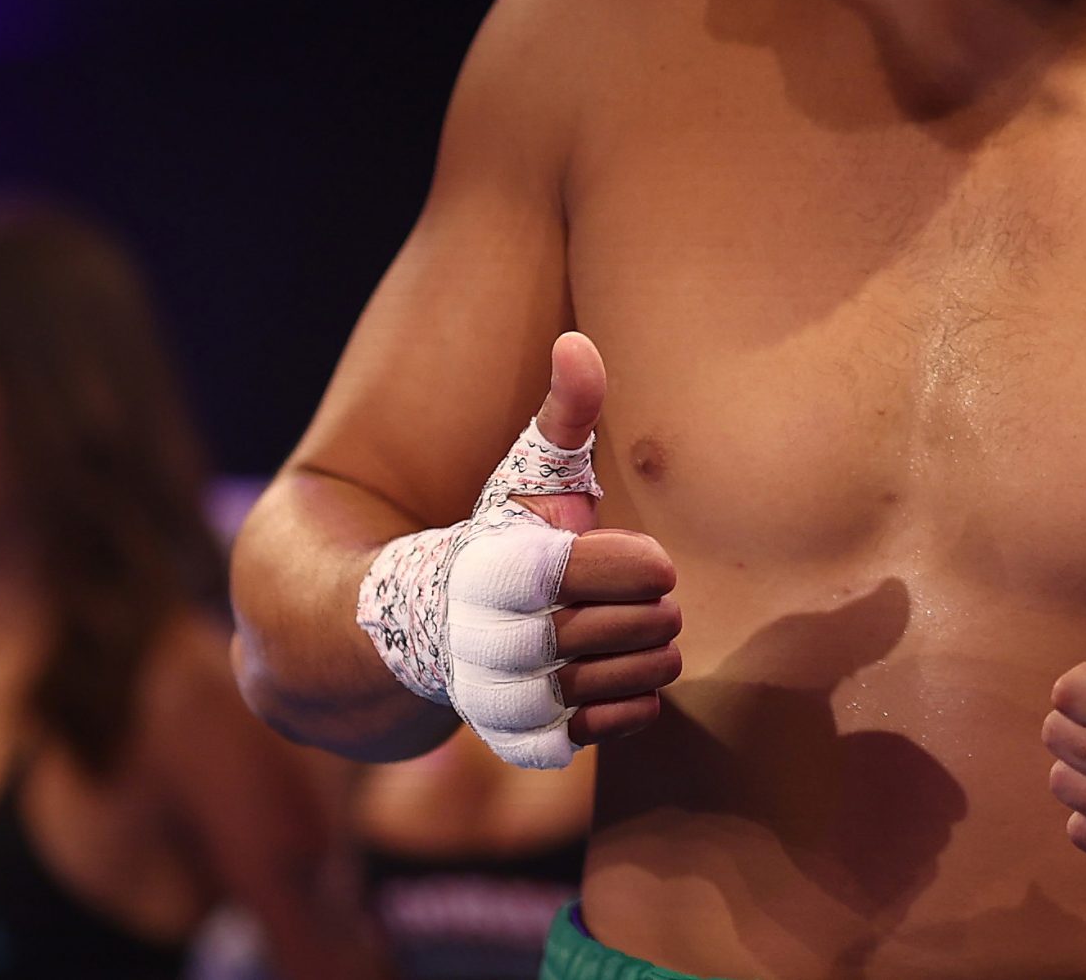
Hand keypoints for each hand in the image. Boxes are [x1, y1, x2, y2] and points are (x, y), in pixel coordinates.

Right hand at [512, 332, 681, 746]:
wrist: (430, 631)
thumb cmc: (500, 539)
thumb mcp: (527, 474)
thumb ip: (564, 413)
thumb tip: (578, 342)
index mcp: (512, 572)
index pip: (641, 570)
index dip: (641, 560)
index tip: (618, 555)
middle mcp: (508, 645)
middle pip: (654, 622)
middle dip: (649, 602)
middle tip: (621, 594)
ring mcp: (521, 702)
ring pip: (653, 672)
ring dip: (649, 647)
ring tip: (613, 628)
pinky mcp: (537, 743)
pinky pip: (634, 716)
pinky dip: (634, 692)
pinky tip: (605, 669)